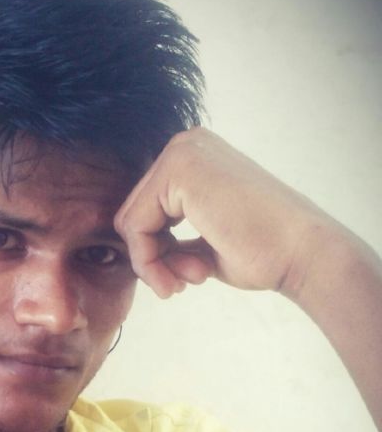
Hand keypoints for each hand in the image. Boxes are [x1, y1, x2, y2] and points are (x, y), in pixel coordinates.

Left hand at [115, 127, 381, 431]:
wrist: (302, 253)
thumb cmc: (263, 253)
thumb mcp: (205, 247)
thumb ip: (172, 243)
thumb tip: (138, 253)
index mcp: (193, 159)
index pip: (145, 212)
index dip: (156, 255)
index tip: (188, 278)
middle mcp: (184, 145)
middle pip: (133, 215)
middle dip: (152, 261)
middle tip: (182, 286)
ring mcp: (181, 153)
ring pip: (130, 224)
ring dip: (152, 266)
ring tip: (189, 282)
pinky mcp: (179, 169)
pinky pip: (134, 226)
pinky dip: (149, 261)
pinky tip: (189, 275)